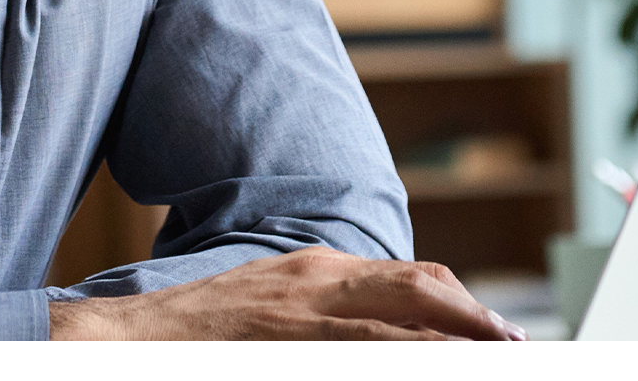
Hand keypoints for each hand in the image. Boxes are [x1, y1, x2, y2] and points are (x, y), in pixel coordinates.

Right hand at [48, 246, 527, 339]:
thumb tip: (381, 333)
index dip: (463, 306)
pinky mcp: (281, 339)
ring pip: (401, 323)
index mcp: (315, 269)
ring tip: (498, 356)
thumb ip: (321, 313)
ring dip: (455, 341)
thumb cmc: (195, 333)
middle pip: (421, 289)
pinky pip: (361, 351)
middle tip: (518, 347)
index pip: (411, 280)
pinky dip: (407, 359)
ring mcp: (298, 311)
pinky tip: (434, 367)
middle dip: (476, 320)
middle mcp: (314, 279)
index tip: (499, 333)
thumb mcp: (267, 308)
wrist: (119, 338)